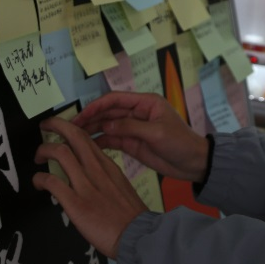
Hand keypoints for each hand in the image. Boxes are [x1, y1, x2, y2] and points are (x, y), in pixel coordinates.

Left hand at [33, 116, 148, 258]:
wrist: (136, 237)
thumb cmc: (130, 217)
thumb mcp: (120, 187)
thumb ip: (104, 178)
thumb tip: (86, 177)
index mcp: (108, 165)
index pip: (86, 137)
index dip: (70, 129)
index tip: (60, 131)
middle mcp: (96, 169)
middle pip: (73, 135)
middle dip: (55, 125)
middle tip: (44, 126)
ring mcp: (86, 184)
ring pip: (60, 152)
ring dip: (44, 150)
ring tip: (38, 157)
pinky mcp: (75, 202)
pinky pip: (52, 181)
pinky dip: (40, 178)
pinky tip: (38, 182)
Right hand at [73, 91, 209, 182]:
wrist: (194, 163)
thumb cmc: (180, 143)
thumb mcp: (156, 133)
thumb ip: (130, 127)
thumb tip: (105, 125)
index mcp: (145, 103)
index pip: (115, 99)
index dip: (96, 106)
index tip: (81, 115)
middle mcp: (137, 113)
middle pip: (108, 112)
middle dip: (90, 118)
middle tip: (70, 127)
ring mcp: (133, 129)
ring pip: (108, 126)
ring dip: (92, 130)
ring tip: (73, 136)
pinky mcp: (132, 143)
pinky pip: (112, 139)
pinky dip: (100, 141)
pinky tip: (86, 146)